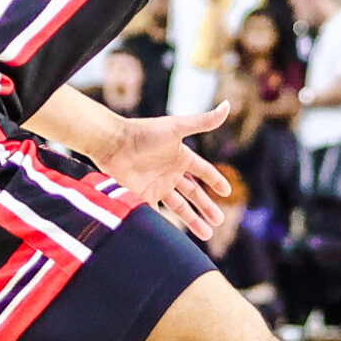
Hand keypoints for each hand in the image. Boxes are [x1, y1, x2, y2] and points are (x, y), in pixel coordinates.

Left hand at [86, 104, 235, 237]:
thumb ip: (204, 121)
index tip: (227, 192)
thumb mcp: (178, 127)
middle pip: (193, 193)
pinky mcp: (142, 196)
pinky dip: (168, 225)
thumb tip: (228, 104)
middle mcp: (170, 173)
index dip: (215, 181)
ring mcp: (156, 186)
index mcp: (181, 157)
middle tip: (219, 221)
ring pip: (179, 207)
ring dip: (193, 220)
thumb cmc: (144, 133)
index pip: (203, 171)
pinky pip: (158, 213)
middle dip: (207, 207)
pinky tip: (177, 236)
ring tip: (207, 234)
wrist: (112, 143)